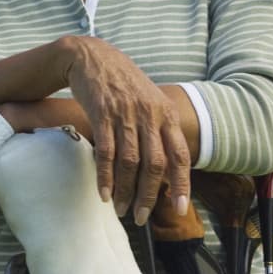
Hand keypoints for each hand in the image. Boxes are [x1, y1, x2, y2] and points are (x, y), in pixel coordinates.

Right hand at [60, 37, 189, 224]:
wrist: (92, 56)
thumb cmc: (122, 83)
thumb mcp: (150, 100)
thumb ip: (160, 129)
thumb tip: (165, 166)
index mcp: (166, 114)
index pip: (180, 155)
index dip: (181, 185)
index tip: (179, 210)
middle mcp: (150, 114)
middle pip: (155, 164)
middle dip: (149, 195)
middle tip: (141, 217)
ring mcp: (126, 113)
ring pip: (130, 161)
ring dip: (126, 190)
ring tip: (121, 209)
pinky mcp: (102, 113)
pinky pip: (106, 151)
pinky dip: (105, 176)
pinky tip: (104, 192)